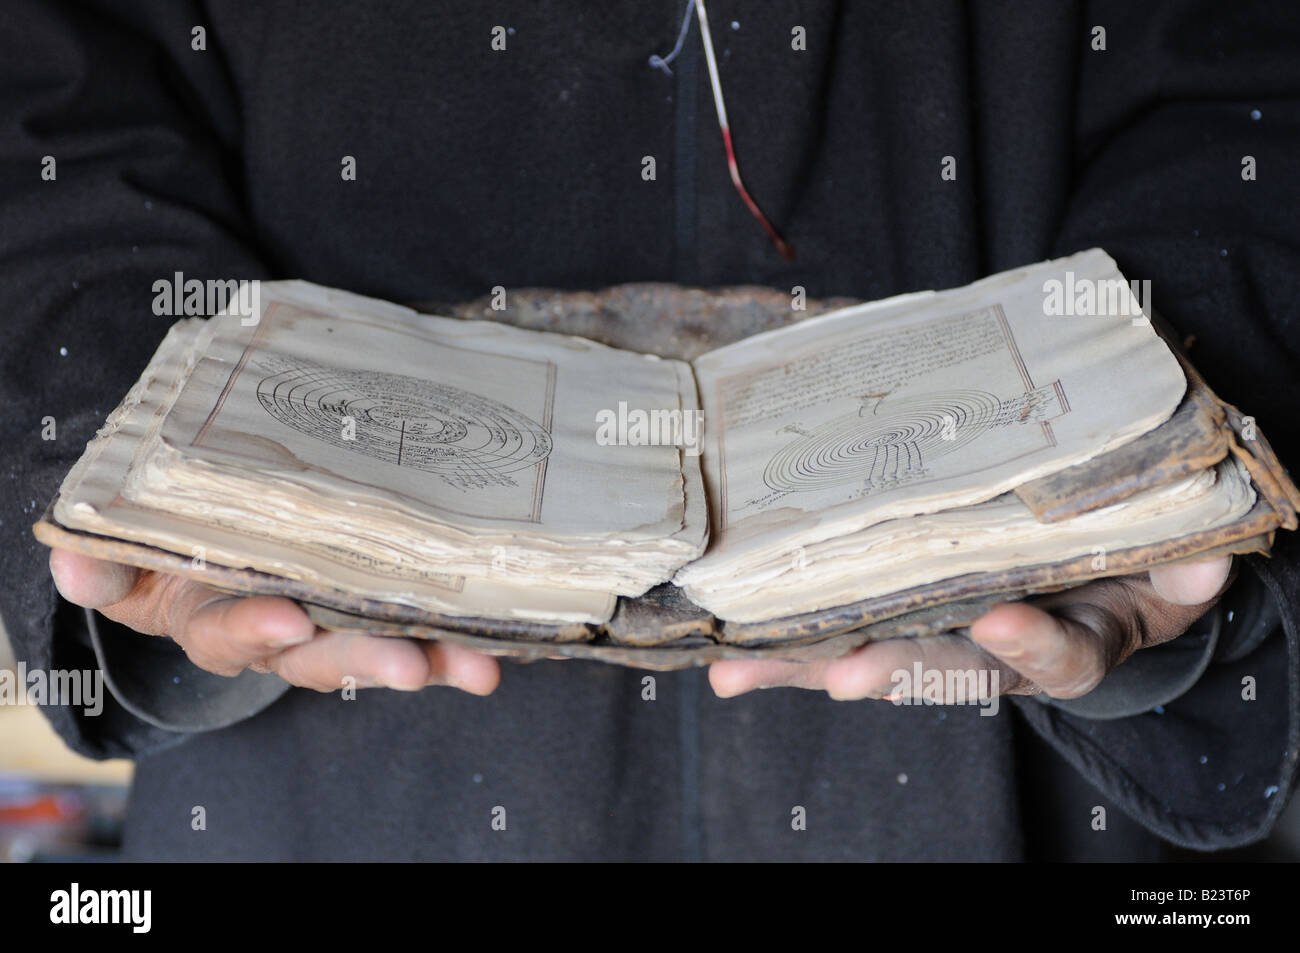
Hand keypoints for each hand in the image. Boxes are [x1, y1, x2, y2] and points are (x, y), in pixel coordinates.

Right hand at [48, 549, 500, 694]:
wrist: (215, 535)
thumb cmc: (172, 543)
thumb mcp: (127, 555)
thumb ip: (105, 560)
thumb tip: (75, 561)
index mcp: (212, 615)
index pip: (230, 630)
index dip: (255, 628)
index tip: (288, 617)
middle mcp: (280, 630)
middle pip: (322, 654)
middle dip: (365, 661)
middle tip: (410, 665)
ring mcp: (335, 621)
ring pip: (382, 647)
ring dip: (432, 659)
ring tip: (479, 666)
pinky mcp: (379, 606)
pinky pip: (420, 626)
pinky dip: (458, 637)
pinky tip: (503, 647)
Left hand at [709, 557, 1232, 702]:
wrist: (1088, 596)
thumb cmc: (1125, 582)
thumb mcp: (1170, 579)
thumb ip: (1181, 572)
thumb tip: (1199, 559)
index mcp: (1066, 646)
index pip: (1052, 652)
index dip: (1029, 642)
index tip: (1004, 624)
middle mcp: (989, 653)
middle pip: (937, 667)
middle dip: (888, 670)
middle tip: (841, 675)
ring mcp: (936, 638)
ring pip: (868, 655)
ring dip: (802, 664)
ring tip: (738, 669)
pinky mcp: (895, 617)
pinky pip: (836, 638)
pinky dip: (784, 648)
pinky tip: (726, 659)